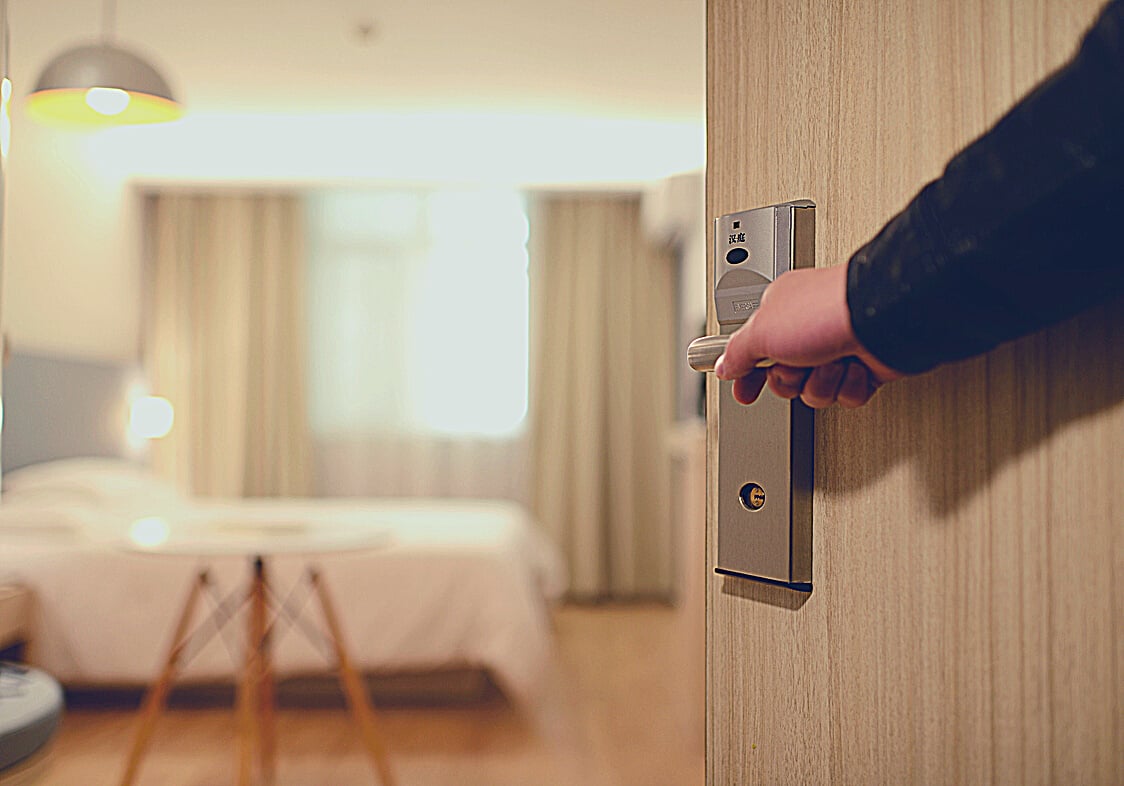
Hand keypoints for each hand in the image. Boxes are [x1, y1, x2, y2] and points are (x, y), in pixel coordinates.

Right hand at [713, 263, 903, 407]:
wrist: (883, 319)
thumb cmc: (825, 312)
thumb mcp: (761, 332)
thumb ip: (736, 352)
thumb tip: (722, 365)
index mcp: (781, 312)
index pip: (754, 351)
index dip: (747, 375)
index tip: (743, 391)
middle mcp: (809, 329)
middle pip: (784, 379)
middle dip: (791, 380)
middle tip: (798, 366)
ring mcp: (838, 347)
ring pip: (816, 391)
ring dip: (823, 383)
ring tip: (833, 361)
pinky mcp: (865, 366)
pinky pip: (847, 395)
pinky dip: (850, 386)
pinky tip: (854, 367)